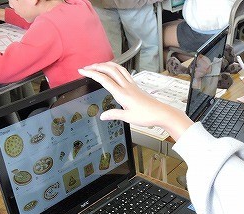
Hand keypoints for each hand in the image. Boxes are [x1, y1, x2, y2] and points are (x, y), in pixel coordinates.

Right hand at [78, 62, 192, 139]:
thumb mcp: (128, 118)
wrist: (161, 113)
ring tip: (97, 65)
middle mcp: (126, 86)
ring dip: (106, 64)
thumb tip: (102, 116)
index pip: (104, 79)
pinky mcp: (135, 85)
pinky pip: (124, 72)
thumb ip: (114, 114)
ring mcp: (132, 84)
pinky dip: (115, 68)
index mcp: (122, 94)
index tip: (82, 71)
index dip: (92, 73)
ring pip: (117, 68)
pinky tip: (113, 70)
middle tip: (86, 67)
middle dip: (96, 66)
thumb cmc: (147, 115)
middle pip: (109, 69)